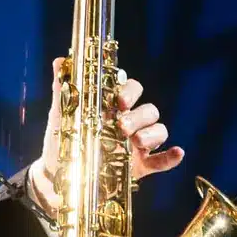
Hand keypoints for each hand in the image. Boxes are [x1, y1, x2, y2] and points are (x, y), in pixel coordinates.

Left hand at [31, 56, 185, 208]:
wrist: (59, 175)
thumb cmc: (62, 140)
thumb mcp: (61, 116)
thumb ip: (63, 90)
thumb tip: (59, 61)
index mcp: (113, 107)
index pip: (132, 89)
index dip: (131, 91)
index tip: (120, 101)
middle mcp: (129, 122)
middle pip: (149, 110)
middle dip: (138, 116)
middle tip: (122, 127)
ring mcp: (136, 144)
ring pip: (159, 130)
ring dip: (151, 134)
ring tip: (136, 143)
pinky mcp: (140, 166)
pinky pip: (161, 160)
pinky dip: (171, 157)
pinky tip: (177, 153)